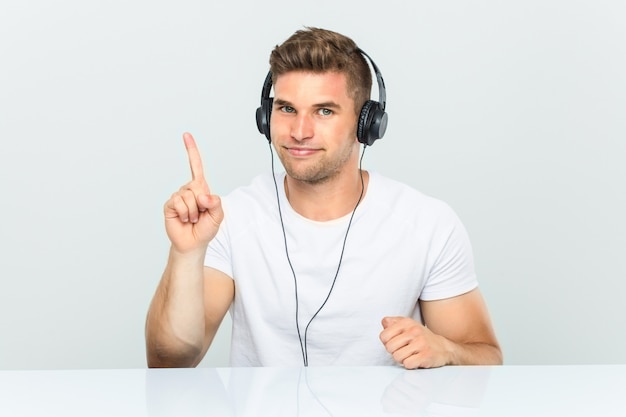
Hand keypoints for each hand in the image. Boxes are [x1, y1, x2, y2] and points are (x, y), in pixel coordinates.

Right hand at [164, 132, 223, 253]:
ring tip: (192, 219)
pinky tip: (184, 220)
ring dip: (193, 211)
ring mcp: (177, 196)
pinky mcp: (169, 205)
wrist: (193, 244)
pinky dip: (184, 213)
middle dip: (201, 203)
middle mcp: (188, 189)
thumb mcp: (218, 216)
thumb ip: (216, 204)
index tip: (186, 135)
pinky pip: (178, 203)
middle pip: (196, 185)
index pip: (195, 166)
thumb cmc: (206, 229)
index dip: (191, 150)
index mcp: (201, 188)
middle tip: (200, 215)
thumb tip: (204, 195)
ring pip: (187, 196)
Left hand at [379, 316, 451, 368]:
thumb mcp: (407, 326)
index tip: (396, 343)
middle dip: (394, 352)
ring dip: (402, 359)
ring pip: (397, 357)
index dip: (387, 342)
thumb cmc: (421, 338)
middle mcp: (414, 331)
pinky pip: (407, 364)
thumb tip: (384, 322)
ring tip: (410, 355)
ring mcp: (421, 343)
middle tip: (403, 350)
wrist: (443, 348)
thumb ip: (393, 323)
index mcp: (406, 322)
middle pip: (389, 347)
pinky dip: (410, 364)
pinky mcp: (426, 355)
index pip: (383, 336)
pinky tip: (416, 360)